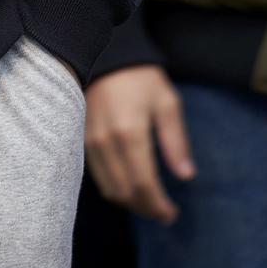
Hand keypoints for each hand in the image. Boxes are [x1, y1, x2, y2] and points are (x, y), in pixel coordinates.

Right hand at [84, 66, 194, 222]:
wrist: (105, 53)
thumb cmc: (140, 76)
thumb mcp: (167, 102)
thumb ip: (176, 141)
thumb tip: (186, 176)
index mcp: (130, 133)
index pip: (144, 185)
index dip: (159, 206)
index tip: (172, 213)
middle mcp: (106, 142)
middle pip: (125, 192)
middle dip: (146, 209)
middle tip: (164, 213)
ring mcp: (89, 141)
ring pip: (108, 188)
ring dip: (130, 202)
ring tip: (149, 203)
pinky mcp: (80, 138)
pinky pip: (97, 176)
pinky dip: (114, 188)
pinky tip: (129, 186)